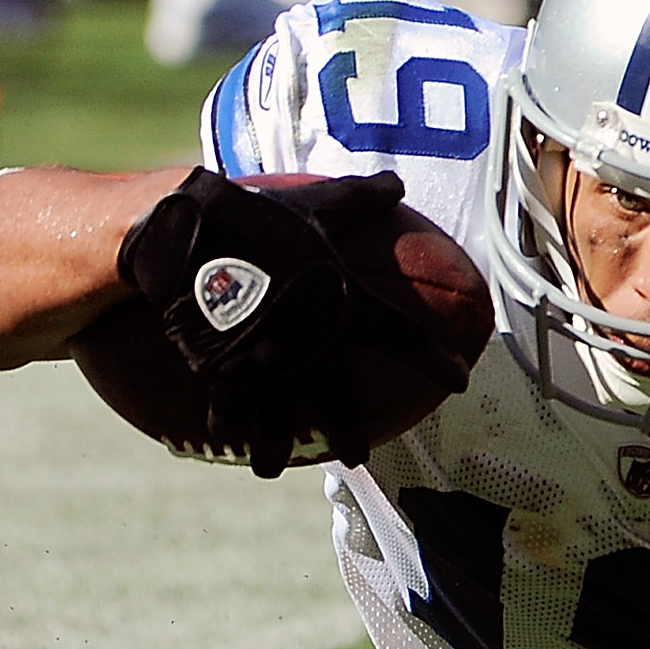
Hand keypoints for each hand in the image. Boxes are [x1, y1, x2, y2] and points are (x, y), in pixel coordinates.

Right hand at [114, 169, 475, 471]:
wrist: (192, 235)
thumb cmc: (262, 219)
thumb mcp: (317, 205)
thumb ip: (359, 199)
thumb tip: (396, 183)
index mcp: (345, 307)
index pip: (406, 339)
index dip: (437, 362)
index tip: (458, 382)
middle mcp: (312, 345)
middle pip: (339, 401)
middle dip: (348, 431)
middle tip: (358, 455)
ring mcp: (268, 363)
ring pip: (276, 418)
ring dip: (274, 444)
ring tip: (269, 466)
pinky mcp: (225, 368)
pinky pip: (227, 402)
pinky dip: (226, 421)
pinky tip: (222, 434)